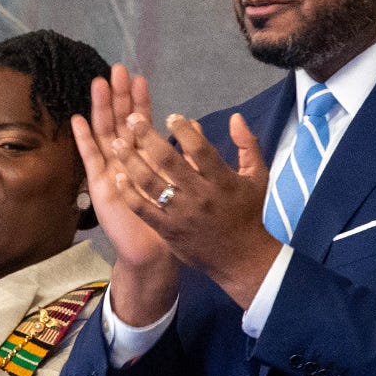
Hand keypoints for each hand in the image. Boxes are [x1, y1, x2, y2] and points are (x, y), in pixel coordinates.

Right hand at [74, 66, 175, 324]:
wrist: (154, 253)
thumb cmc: (175, 222)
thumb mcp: (190, 186)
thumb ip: (193, 157)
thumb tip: (198, 126)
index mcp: (147, 160)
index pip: (143, 123)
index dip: (141, 101)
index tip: (140, 77)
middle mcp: (126, 162)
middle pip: (120, 122)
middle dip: (119, 96)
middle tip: (116, 70)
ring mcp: (110, 172)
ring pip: (105, 134)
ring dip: (101, 109)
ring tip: (98, 83)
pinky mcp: (100, 187)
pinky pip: (92, 159)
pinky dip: (84, 139)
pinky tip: (78, 119)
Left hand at [100, 108, 279, 309]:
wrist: (242, 260)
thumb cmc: (249, 215)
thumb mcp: (257, 177)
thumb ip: (247, 145)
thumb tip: (235, 117)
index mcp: (222, 181)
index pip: (200, 149)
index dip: (184, 131)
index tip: (171, 116)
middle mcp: (200, 196)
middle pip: (169, 162)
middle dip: (148, 137)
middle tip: (132, 118)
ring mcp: (181, 214)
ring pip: (151, 184)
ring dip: (131, 161)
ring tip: (117, 143)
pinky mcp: (168, 231)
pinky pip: (144, 209)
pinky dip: (129, 193)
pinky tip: (118, 177)